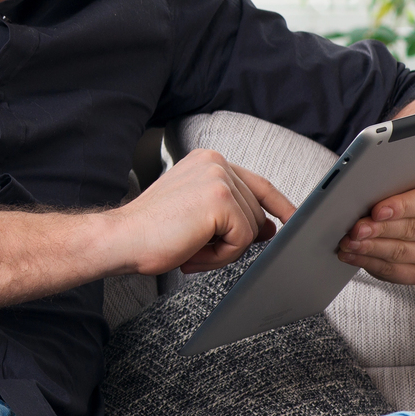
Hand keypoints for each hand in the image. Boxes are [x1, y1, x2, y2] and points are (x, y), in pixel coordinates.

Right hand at [111, 149, 296, 275]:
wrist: (120, 239)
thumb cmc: (150, 232)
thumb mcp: (198, 218)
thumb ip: (233, 214)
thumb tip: (271, 228)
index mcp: (207, 161)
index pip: (258, 183)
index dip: (279, 205)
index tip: (294, 220)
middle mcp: (216, 162)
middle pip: (256, 211)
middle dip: (232, 238)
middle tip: (193, 246)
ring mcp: (219, 179)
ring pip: (251, 228)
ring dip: (224, 248)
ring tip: (189, 247)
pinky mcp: (221, 200)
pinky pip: (243, 239)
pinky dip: (221, 255)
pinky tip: (193, 250)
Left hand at [337, 170, 414, 285]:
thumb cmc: (410, 184)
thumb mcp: (410, 172)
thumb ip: (399, 174)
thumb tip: (371, 181)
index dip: (401, 207)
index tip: (377, 211)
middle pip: (412, 230)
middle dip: (379, 230)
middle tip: (354, 229)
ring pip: (401, 253)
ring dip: (370, 248)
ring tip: (347, 242)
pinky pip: (395, 272)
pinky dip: (369, 262)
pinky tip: (351, 255)